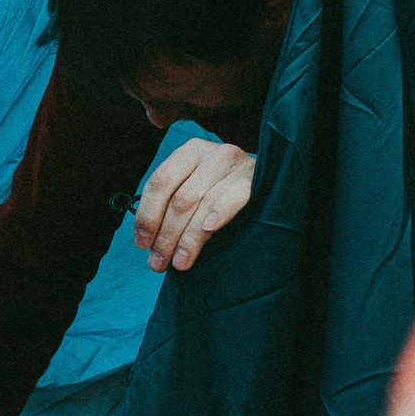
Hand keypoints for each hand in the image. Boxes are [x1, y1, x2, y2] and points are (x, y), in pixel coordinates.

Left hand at [132, 138, 256, 271]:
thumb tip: (147, 240)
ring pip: (203, 204)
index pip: (160, 182)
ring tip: (180, 263)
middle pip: (180, 199)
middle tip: (158, 263)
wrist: (272, 179)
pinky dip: (220, 214)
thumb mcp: (195, 185)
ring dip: (188, 238)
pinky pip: (234, 198)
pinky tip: (209, 230)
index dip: (148, 215)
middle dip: (166, 235)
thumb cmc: (223, 189)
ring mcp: (235, 164)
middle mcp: (211, 154)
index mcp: (189, 152)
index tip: (142, 244)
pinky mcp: (254, 180)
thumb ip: (172, 202)